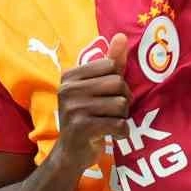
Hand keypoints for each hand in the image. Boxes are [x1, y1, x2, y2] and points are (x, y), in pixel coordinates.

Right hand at [53, 33, 128, 172]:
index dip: (118, 82)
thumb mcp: (96, 88)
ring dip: (122, 117)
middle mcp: (68, 89)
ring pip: (121, 104)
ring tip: (108, 123)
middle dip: (122, 100)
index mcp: (70, 76)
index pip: (111, 66)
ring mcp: (73, 109)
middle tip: (111, 112)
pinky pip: (119, 124)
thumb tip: (122, 36)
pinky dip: (122, 132)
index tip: (108, 96)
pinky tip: (111, 135)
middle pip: (117, 84)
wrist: (71, 154)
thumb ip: (111, 62)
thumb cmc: (87, 117)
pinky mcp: (82, 128)